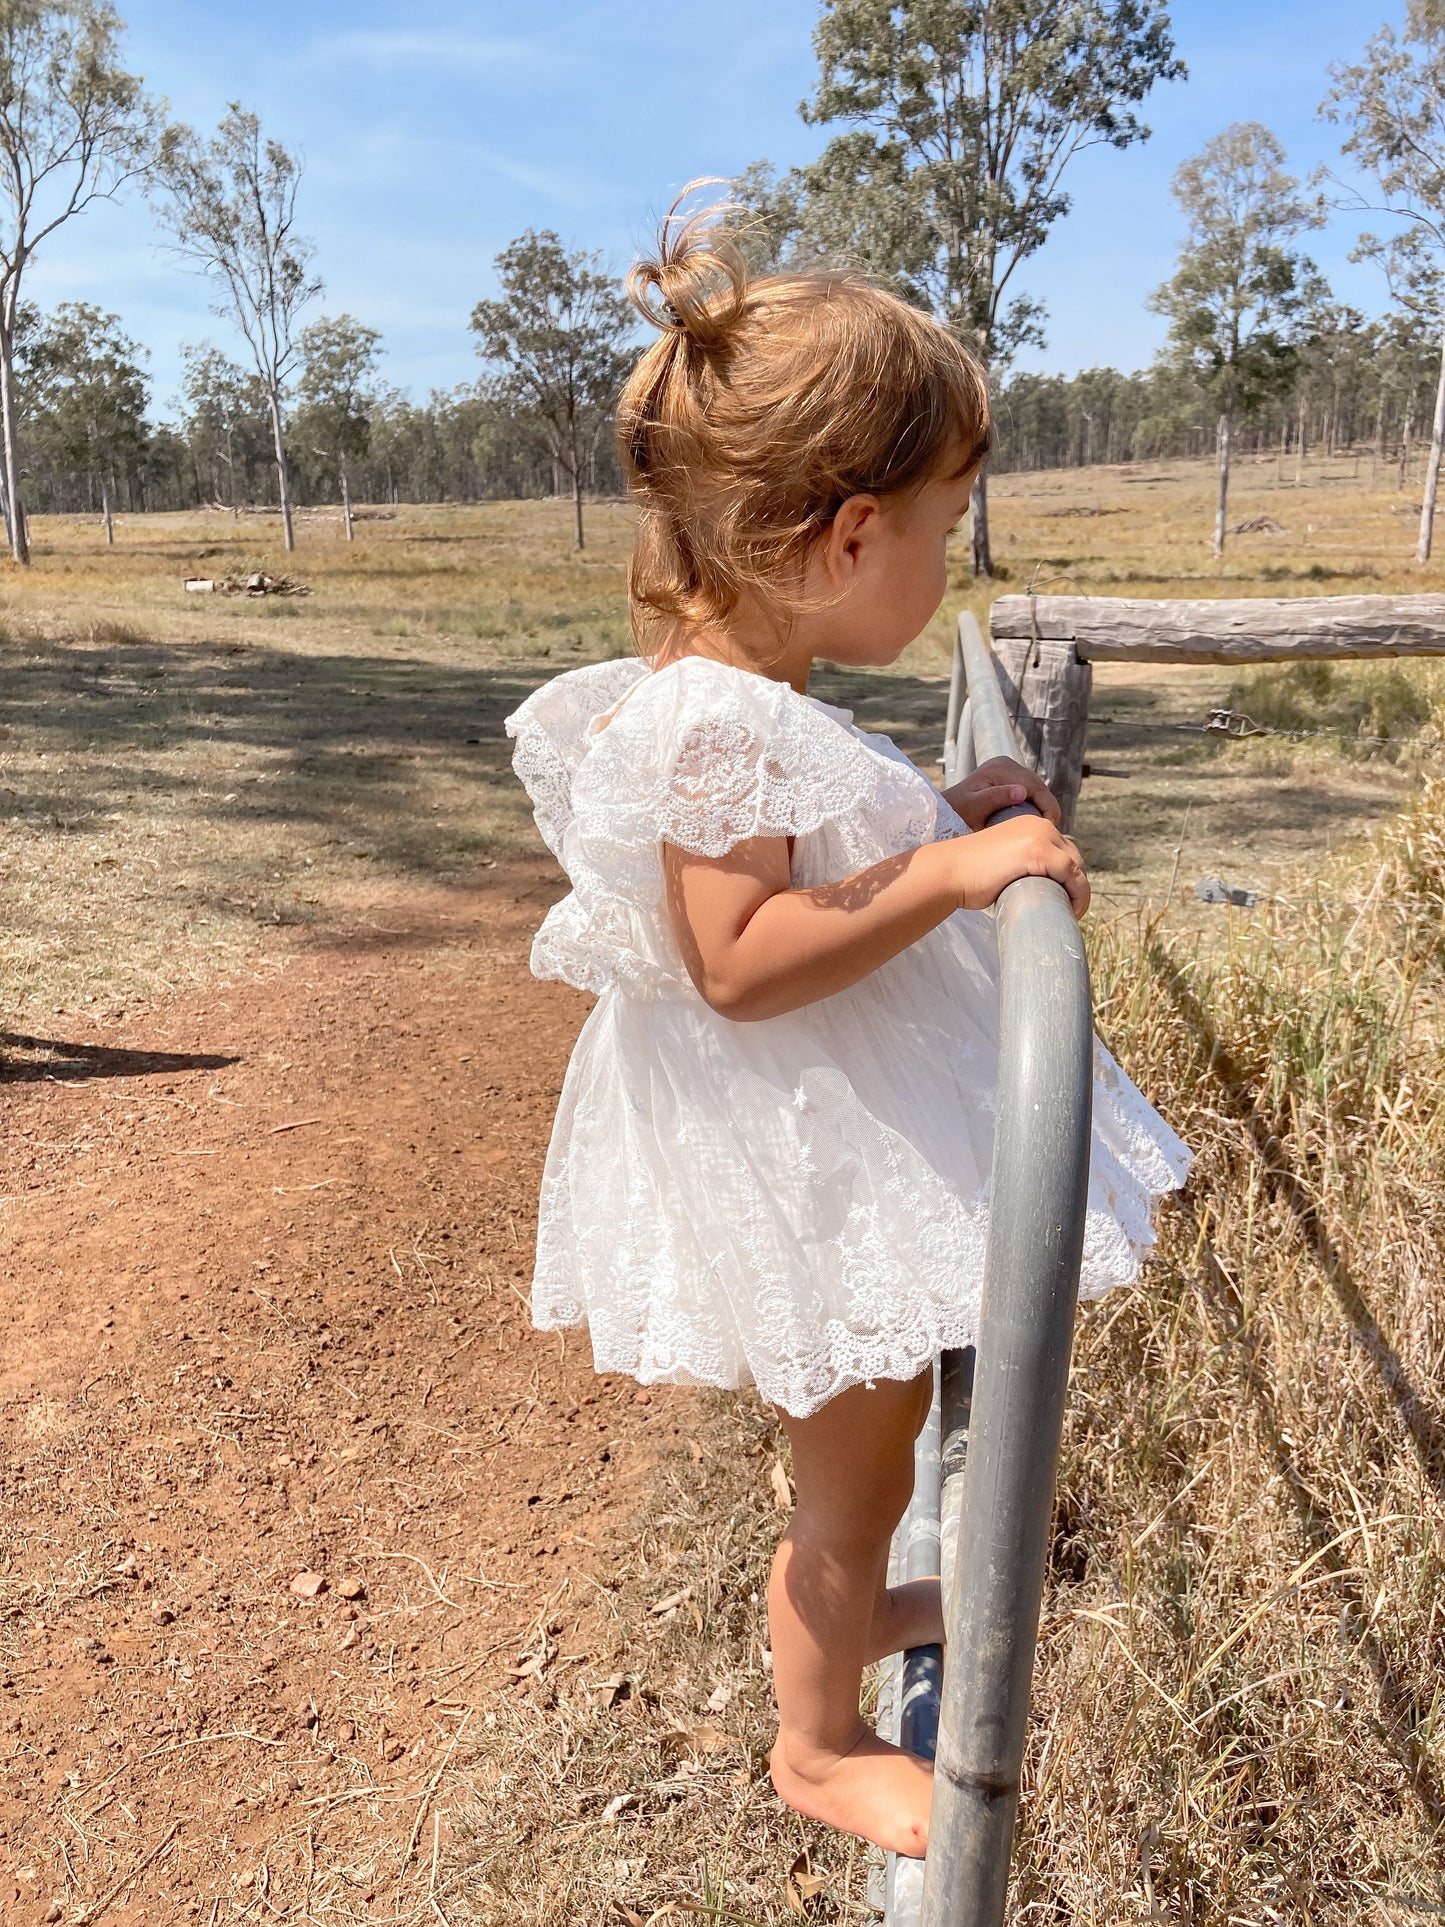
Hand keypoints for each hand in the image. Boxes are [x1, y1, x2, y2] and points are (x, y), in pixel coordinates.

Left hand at [943, 757, 1060, 831]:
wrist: (942, 812)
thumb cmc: (955, 813)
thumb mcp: (974, 808)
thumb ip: (995, 799)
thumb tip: (1021, 792)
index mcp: (999, 768)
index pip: (1034, 785)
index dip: (1047, 806)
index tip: (1051, 827)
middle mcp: (1005, 763)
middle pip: (1038, 785)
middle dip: (1047, 807)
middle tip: (1052, 830)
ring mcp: (1007, 768)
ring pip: (1036, 788)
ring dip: (1043, 806)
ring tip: (1045, 827)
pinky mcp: (1008, 777)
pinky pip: (1029, 790)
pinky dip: (1035, 803)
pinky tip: (1036, 819)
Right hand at [953, 814, 1089, 918]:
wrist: (949, 872)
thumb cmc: (970, 875)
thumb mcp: (1004, 862)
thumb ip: (1022, 866)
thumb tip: (1041, 889)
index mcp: (1032, 825)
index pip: (1064, 851)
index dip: (1070, 878)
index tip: (1065, 900)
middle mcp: (1039, 824)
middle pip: (1074, 858)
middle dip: (1077, 885)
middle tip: (1067, 909)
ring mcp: (1040, 835)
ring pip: (1076, 867)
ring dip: (1080, 892)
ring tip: (1069, 913)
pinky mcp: (1038, 850)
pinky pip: (1071, 873)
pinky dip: (1078, 893)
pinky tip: (1069, 909)